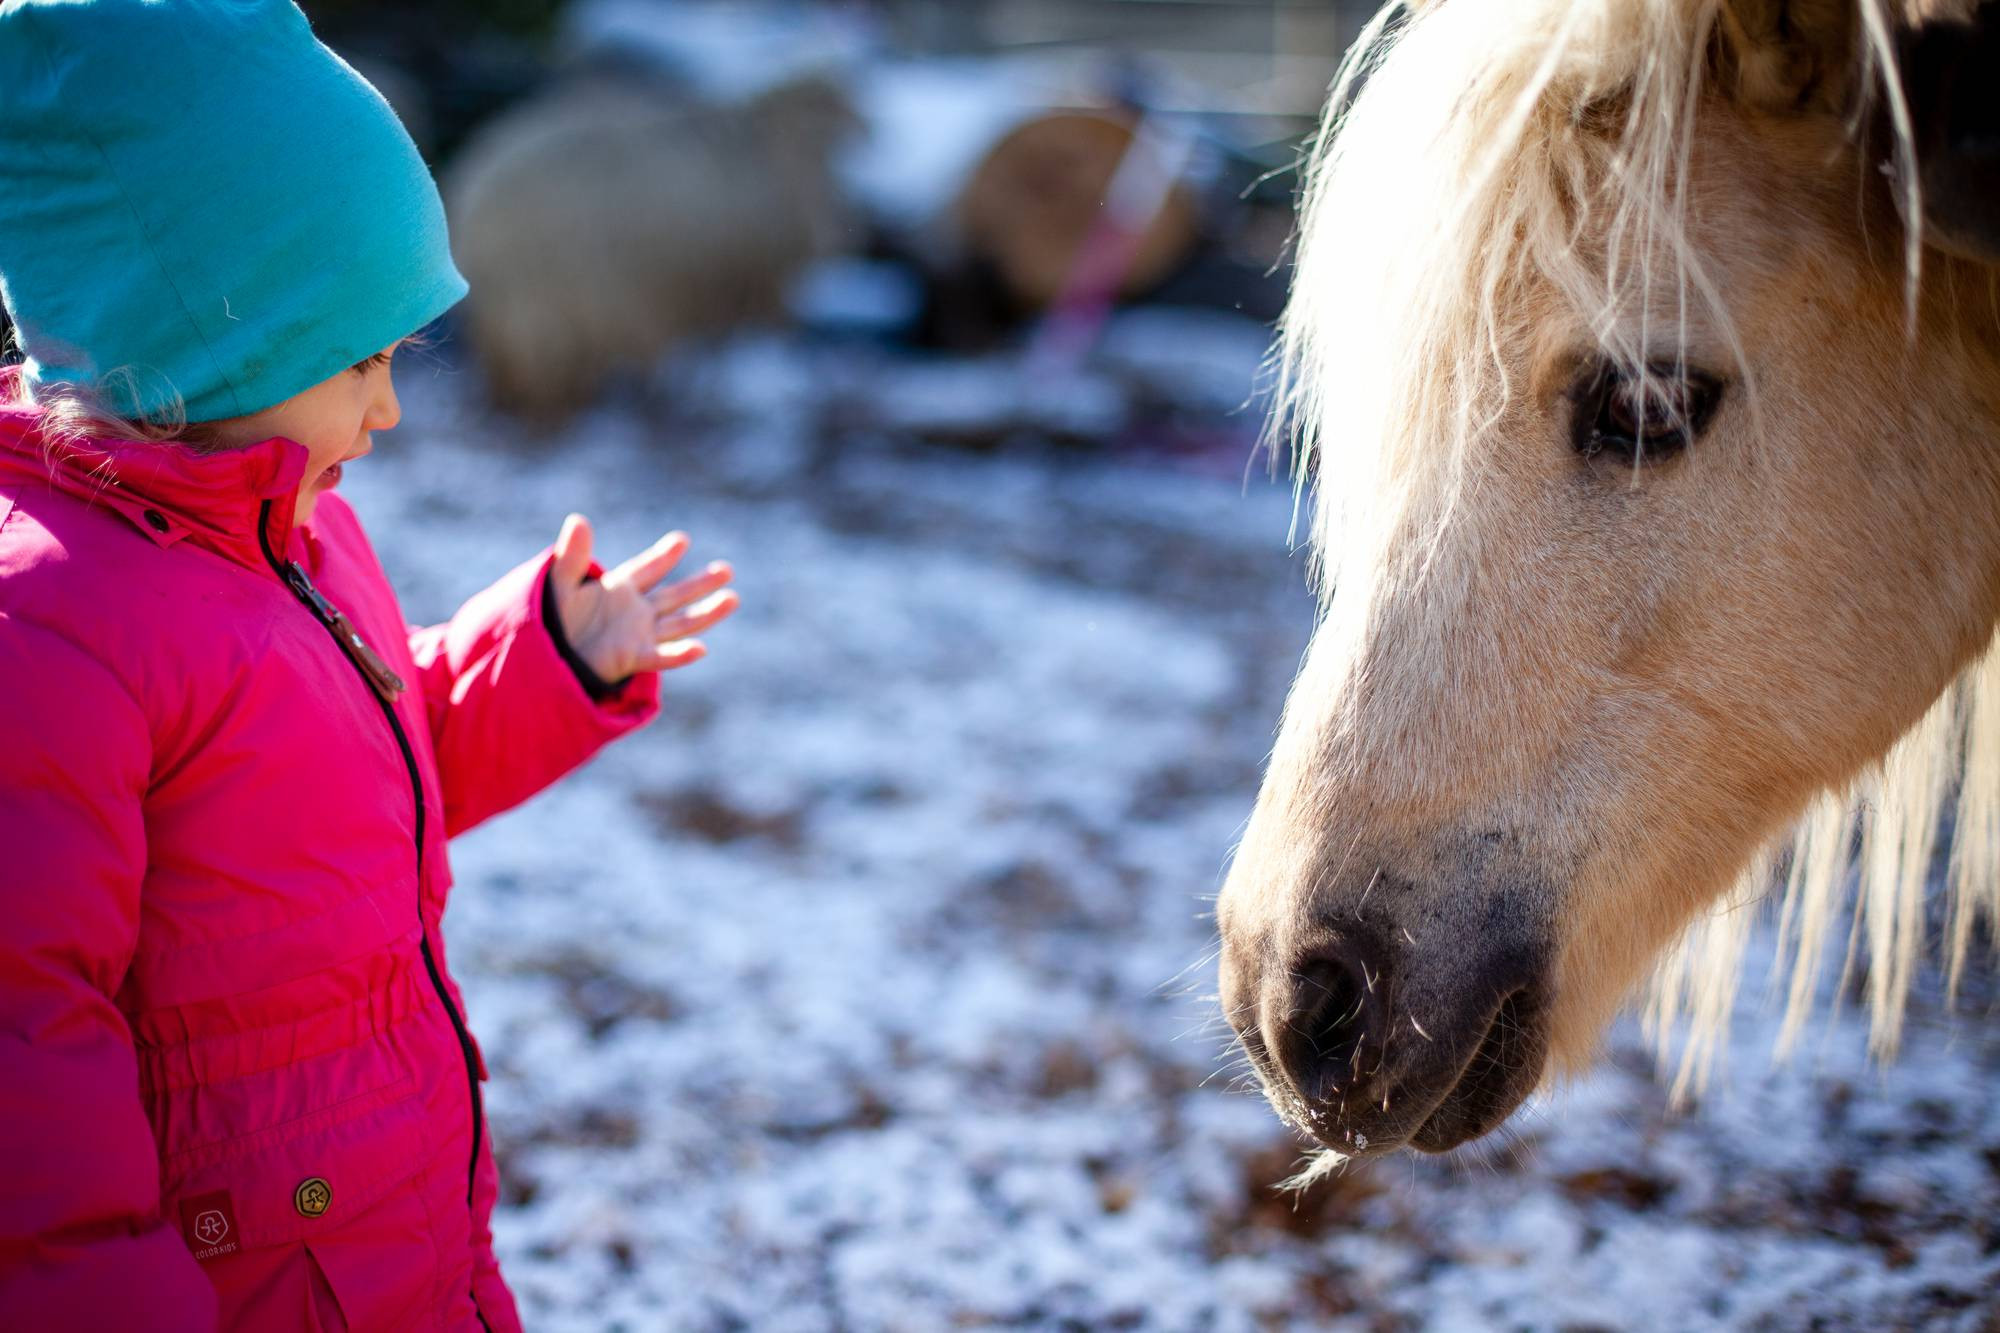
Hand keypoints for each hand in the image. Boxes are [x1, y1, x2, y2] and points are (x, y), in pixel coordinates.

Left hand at [549, 514, 738, 680]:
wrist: (545, 658)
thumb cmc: (550, 621)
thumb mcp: (558, 583)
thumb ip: (572, 556)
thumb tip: (578, 520)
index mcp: (619, 589)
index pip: (647, 569)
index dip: (664, 556)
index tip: (682, 540)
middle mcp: (635, 611)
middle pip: (675, 595)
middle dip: (700, 583)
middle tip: (727, 570)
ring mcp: (639, 635)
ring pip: (680, 623)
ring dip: (706, 613)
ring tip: (732, 599)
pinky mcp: (634, 658)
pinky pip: (661, 657)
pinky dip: (681, 654)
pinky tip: (701, 648)